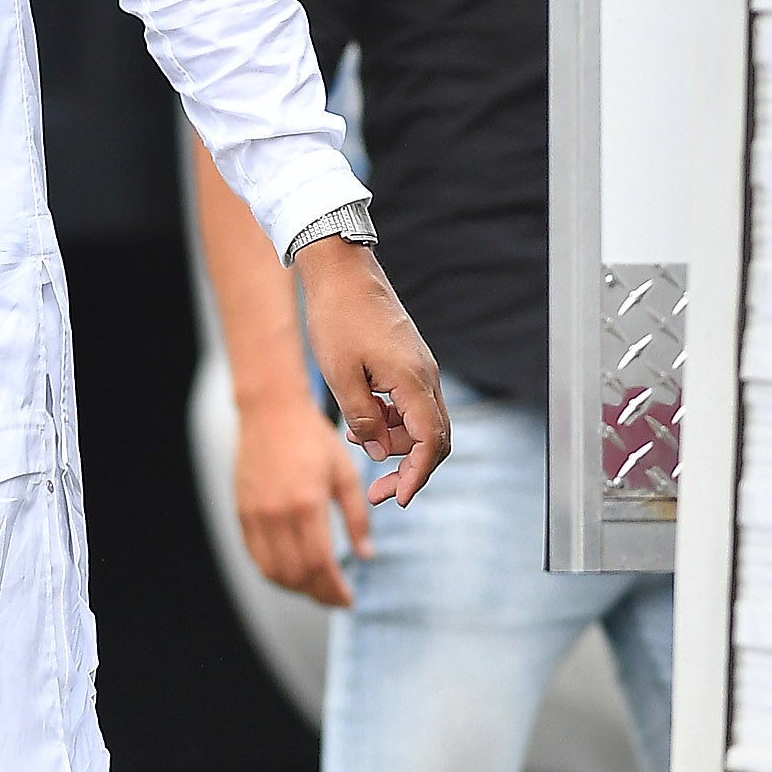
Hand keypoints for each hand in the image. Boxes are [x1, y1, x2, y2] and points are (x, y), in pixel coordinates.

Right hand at [233, 396, 372, 606]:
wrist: (270, 413)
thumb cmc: (311, 438)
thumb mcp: (345, 474)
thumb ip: (357, 517)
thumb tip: (366, 554)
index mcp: (306, 504)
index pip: (319, 565)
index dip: (334, 590)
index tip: (348, 600)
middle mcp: (277, 515)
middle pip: (295, 575)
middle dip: (318, 595)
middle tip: (336, 598)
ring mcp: (255, 516)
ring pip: (272, 571)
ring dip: (296, 588)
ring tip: (316, 588)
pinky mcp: (242, 513)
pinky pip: (256, 556)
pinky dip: (274, 572)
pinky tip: (292, 571)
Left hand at [292, 236, 449, 509]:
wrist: (341, 271)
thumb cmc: (337, 318)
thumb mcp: (340, 377)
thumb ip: (362, 419)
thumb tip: (379, 452)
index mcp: (413, 381)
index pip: (430, 443)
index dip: (417, 476)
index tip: (398, 500)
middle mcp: (426, 376)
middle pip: (434, 438)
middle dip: (410, 469)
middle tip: (379, 492)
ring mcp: (421, 368)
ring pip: (422, 422)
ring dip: (396, 442)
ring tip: (358, 442)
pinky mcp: (409, 362)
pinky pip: (411, 403)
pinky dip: (392, 420)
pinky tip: (364, 420)